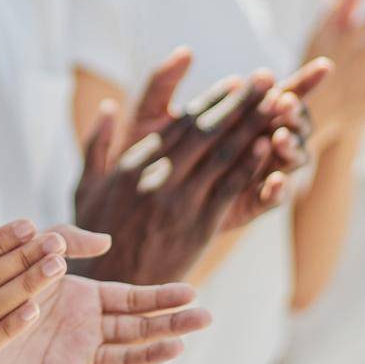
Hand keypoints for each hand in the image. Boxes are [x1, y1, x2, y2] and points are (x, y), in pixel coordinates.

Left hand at [0, 227, 209, 363]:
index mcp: (85, 298)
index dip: (162, 297)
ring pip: (121, 357)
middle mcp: (85, 328)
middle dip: (171, 322)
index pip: (133, 299)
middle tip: (206, 317)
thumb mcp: (33, 251)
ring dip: (151, 353)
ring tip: (180, 345)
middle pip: (137, 327)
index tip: (192, 292)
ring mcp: (72, 355)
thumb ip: (66, 240)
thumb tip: (108, 242)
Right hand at [72, 57, 325, 283]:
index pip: (181, 124)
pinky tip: (268, 146)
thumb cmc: (96, 235)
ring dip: (253, 126)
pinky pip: (228, 189)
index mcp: (133, 164)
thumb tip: (108, 108)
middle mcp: (157, 177)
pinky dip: (249, 165)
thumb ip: (96, 144)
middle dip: (239, 103)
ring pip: (222, 155)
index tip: (236, 82)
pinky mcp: (197, 226)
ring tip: (278, 104)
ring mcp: (179, 201)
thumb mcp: (86, 186)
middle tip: (265, 80)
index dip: (212, 100)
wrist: (109, 283)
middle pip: (206, 131)